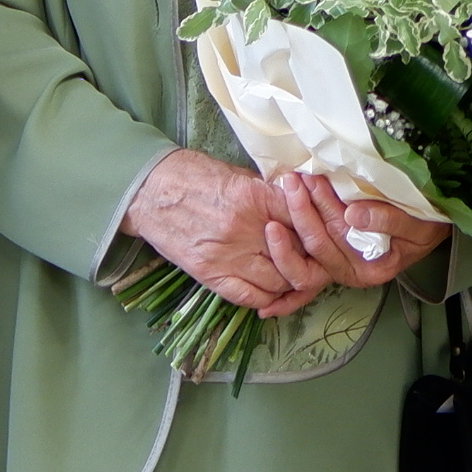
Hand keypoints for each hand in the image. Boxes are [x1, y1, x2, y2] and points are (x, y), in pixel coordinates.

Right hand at [123, 150, 322, 317]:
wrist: (148, 190)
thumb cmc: (192, 175)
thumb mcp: (238, 173)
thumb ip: (270, 194)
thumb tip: (301, 206)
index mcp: (254, 198)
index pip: (304, 221)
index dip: (319, 229)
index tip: (323, 233)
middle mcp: (244, 230)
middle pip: (298, 255)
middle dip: (311, 259)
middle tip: (315, 258)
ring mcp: (227, 256)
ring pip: (279, 281)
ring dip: (291, 281)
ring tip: (293, 273)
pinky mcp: (209, 274)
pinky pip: (250, 297)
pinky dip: (267, 298)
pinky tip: (271, 290)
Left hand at [269, 172, 446, 290]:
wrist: (433, 228)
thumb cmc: (428, 227)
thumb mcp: (418, 227)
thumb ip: (389, 221)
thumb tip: (353, 214)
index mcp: (368, 271)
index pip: (336, 241)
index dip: (322, 210)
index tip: (313, 182)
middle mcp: (348, 270)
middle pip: (316, 241)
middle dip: (302, 208)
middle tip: (293, 178)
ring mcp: (338, 260)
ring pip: (310, 238)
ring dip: (298, 209)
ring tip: (290, 181)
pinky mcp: (333, 247)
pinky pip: (313, 234)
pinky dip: (302, 213)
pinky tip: (294, 193)